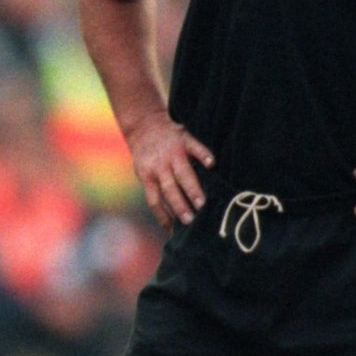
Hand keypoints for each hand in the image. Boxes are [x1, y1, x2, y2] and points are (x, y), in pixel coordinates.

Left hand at [126, 111, 213, 226]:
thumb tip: (170, 219)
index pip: (154, 200)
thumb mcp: (144, 172)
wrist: (144, 124)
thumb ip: (156, 189)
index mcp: (147, 176)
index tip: (174, 231)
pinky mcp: (184, 138)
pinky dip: (203, 154)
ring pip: (183, 172)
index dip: (163, 216)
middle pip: (169, 188)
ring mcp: (172, 152)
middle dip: (180, 205)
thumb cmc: (147, 155)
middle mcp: (159, 166)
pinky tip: (211, 164)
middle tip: (191, 220)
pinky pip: (195, 147)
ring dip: (192, 188)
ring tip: (203, 203)